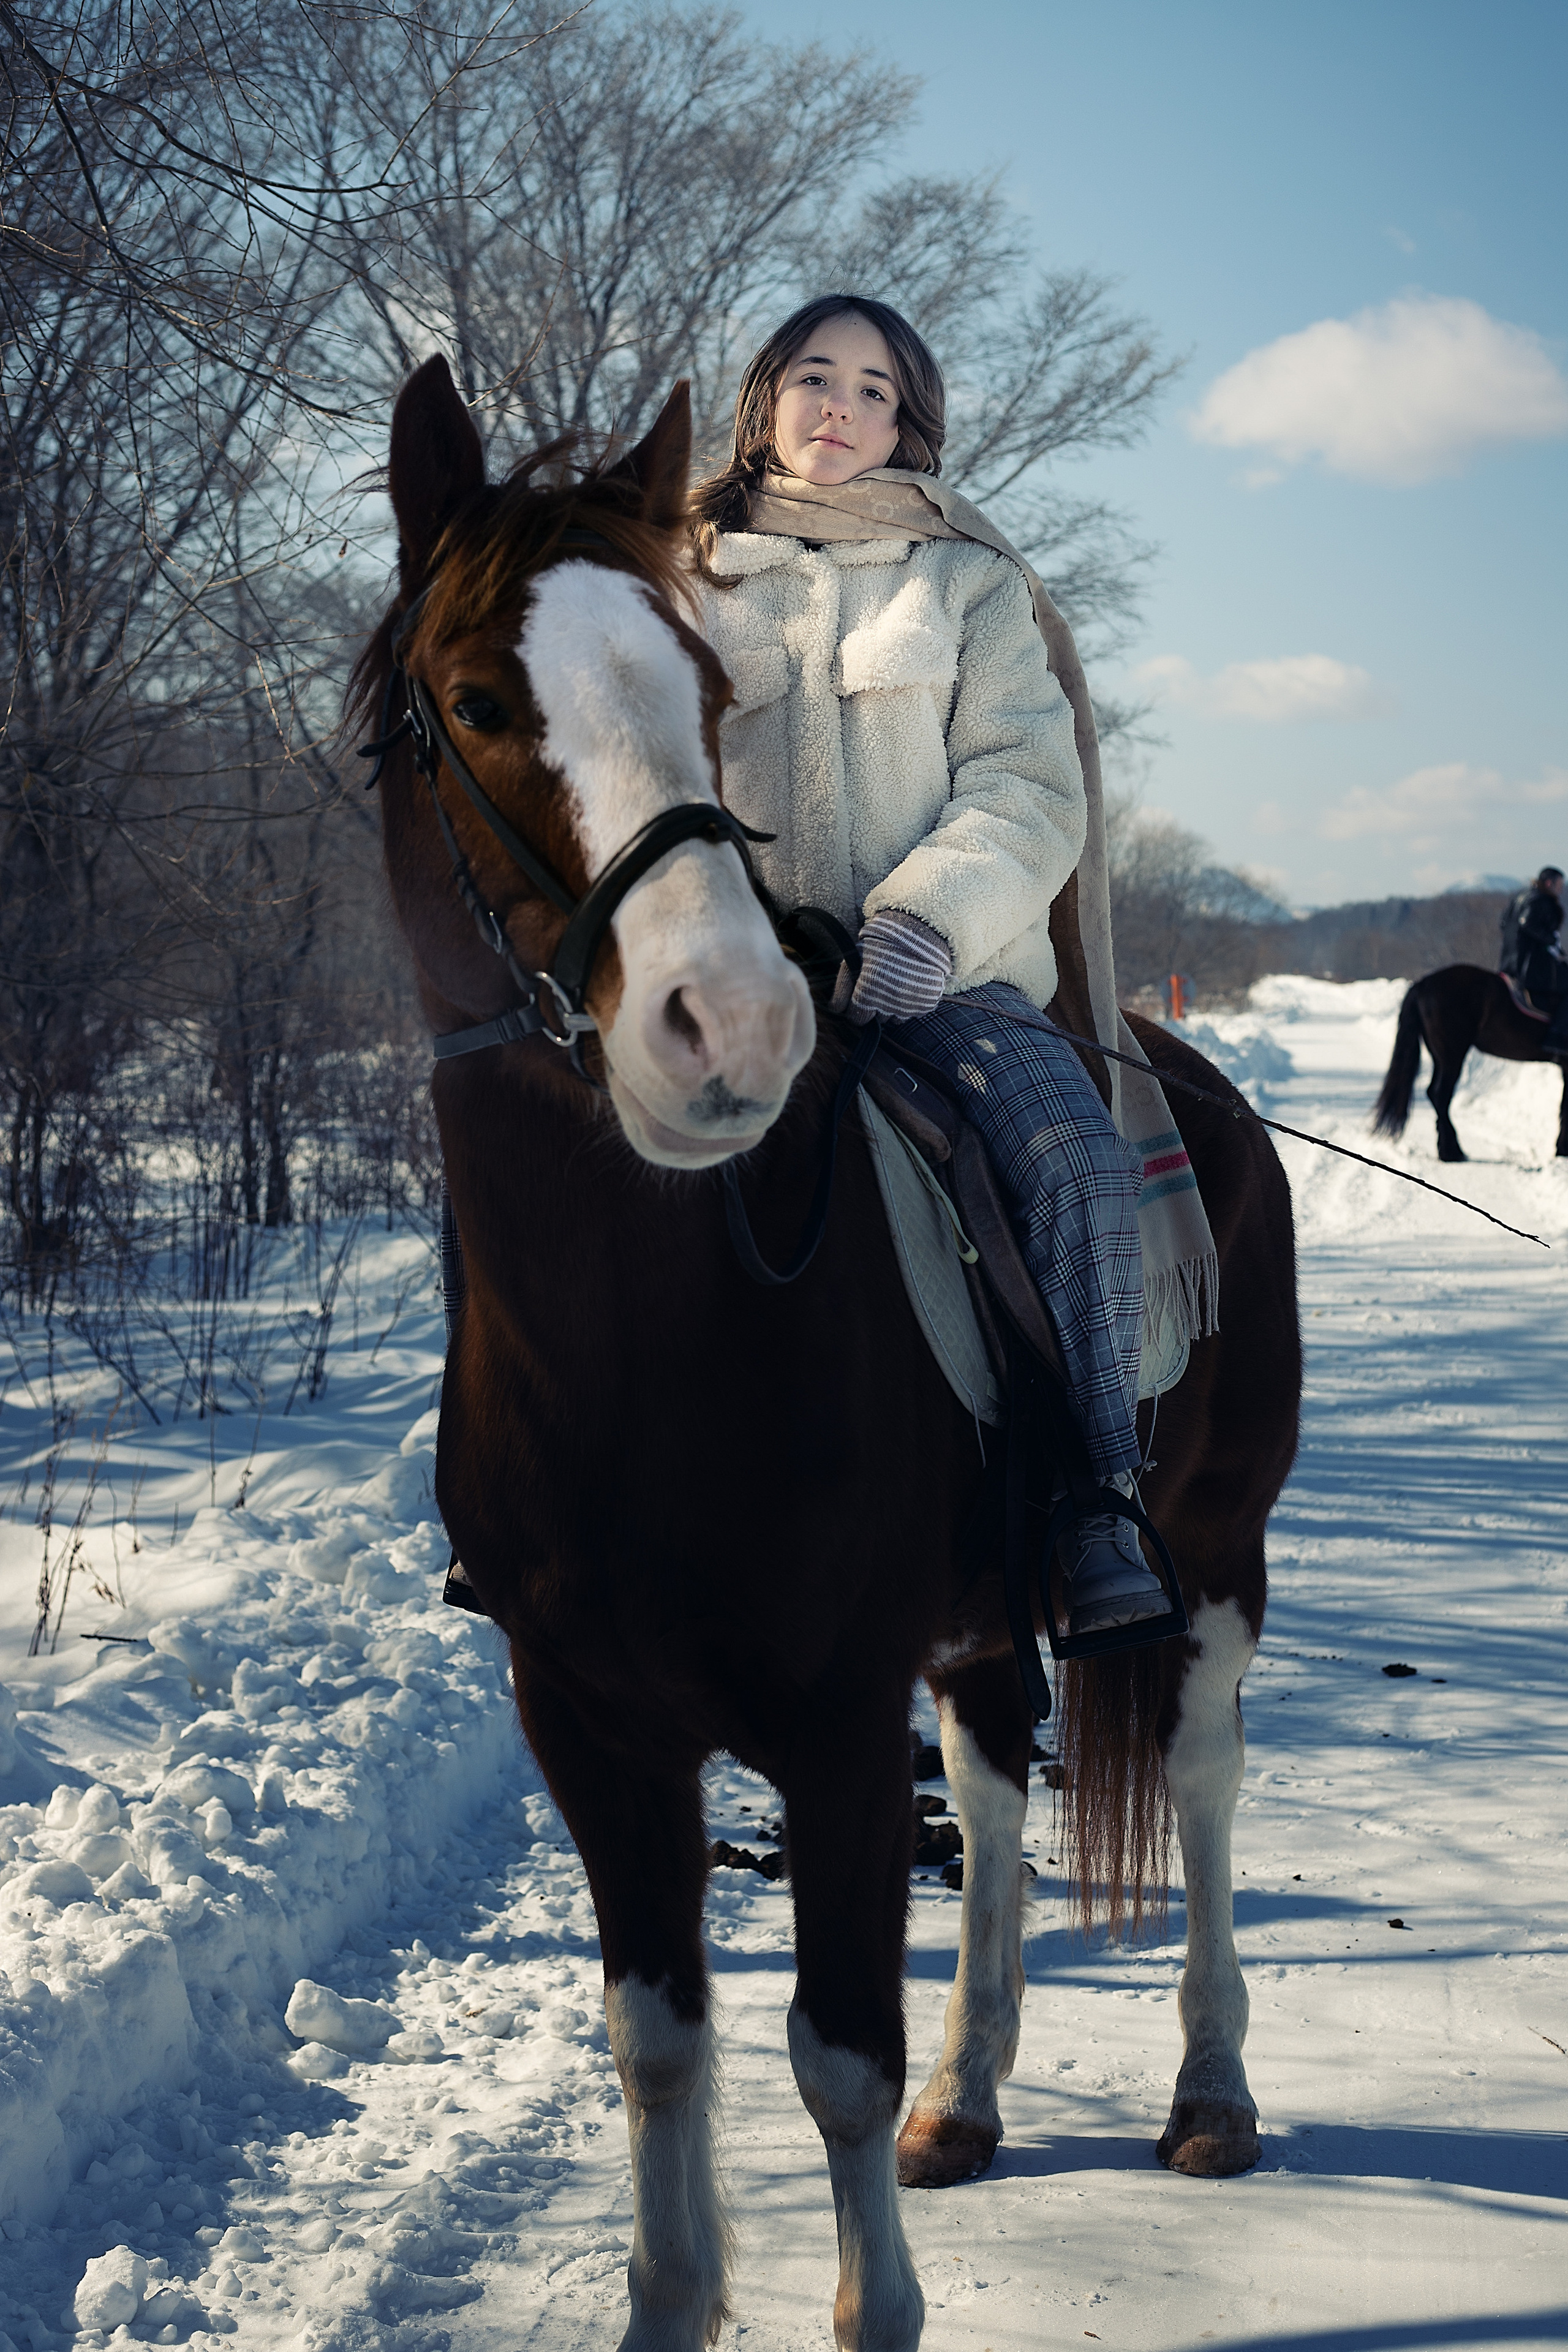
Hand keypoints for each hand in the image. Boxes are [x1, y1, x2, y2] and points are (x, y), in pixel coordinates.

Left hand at [833, 910, 952, 1025]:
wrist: (917, 932)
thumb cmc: (879, 945)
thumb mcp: (854, 961)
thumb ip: (841, 987)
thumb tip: (835, 1010)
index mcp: (868, 994)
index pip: (857, 1019)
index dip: (857, 1008)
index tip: (862, 995)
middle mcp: (888, 1005)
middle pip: (877, 1020)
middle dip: (876, 1007)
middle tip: (881, 985)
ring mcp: (909, 1007)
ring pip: (895, 1019)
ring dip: (893, 1007)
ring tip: (896, 983)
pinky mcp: (925, 1005)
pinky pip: (913, 1013)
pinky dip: (911, 1003)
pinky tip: (910, 985)